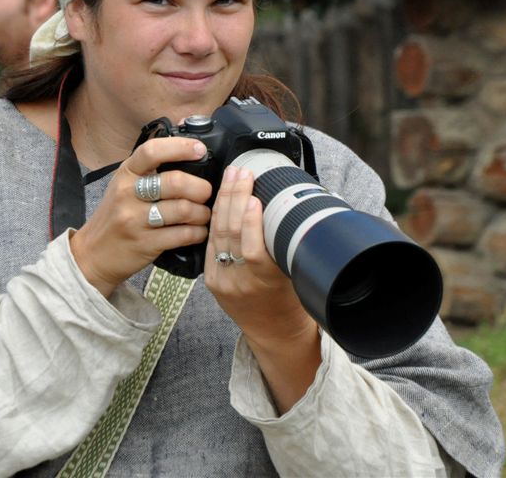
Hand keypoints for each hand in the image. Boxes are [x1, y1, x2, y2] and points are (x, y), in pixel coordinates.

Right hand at [70, 137, 211, 296]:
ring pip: (184, 209)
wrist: (93, 254)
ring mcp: (135, 220)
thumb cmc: (115, 216)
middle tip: (205, 193)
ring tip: (203, 215)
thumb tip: (190, 150)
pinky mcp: (145, 244)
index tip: (199, 150)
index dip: (180, 147)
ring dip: (202, 213)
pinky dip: (198, 233)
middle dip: (201, 187)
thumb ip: (150, 171)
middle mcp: (128, 194)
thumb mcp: (124, 186)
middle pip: (176, 182)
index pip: (152, 151)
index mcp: (126, 174)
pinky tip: (197, 232)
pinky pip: (183, 235)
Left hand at [204, 165, 320, 412]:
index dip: (250, 220)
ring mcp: (222, 282)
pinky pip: (211, 244)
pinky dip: (216, 219)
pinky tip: (220, 200)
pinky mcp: (210, 280)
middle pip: (231, 233)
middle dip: (234, 198)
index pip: (251, 248)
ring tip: (230, 177)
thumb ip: (286, 243)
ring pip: (217, 234)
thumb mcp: (295, 271)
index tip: (254, 196)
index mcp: (265, 282)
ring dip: (223, 202)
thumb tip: (292, 203)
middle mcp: (240, 283)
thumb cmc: (293, 300)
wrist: (274, 332)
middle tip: (241, 173)